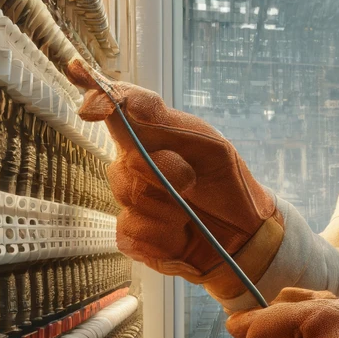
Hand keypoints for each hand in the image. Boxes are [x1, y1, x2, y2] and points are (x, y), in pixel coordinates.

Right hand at [67, 61, 277, 286]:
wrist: (244, 231)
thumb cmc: (226, 182)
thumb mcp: (209, 145)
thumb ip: (166, 123)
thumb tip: (127, 102)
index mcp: (150, 137)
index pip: (114, 109)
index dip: (97, 101)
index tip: (93, 109)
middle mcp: (133, 166)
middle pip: (123, 163)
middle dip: (162, 171)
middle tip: (191, 181)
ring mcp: (130, 202)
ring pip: (129, 196)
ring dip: (167, 205)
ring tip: (189, 210)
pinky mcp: (133, 236)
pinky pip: (131, 232)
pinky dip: (161, 235)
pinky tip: (179, 234)